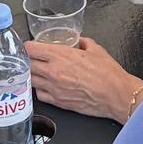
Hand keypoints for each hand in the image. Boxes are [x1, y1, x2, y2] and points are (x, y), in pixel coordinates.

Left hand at [26, 38, 142, 124]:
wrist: (115, 94)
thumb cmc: (108, 73)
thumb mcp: (96, 49)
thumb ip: (84, 42)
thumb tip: (80, 41)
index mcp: (60, 55)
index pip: (31, 49)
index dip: (28, 46)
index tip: (29, 47)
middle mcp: (53, 71)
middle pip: (27, 64)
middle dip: (27, 60)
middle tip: (31, 59)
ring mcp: (53, 88)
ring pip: (30, 80)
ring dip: (32, 75)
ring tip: (37, 73)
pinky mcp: (58, 102)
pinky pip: (39, 95)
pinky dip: (40, 90)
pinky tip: (46, 87)